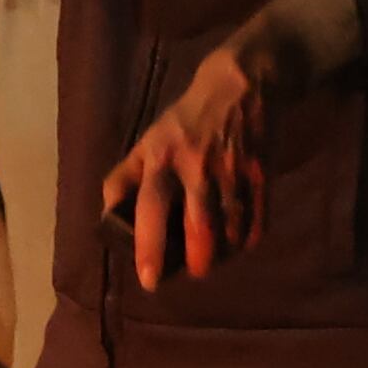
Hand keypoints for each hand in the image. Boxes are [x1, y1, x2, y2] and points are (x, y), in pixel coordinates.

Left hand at [100, 43, 270, 289]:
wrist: (240, 88)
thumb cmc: (184, 122)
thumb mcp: (146, 142)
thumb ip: (124, 179)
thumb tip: (105, 219)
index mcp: (161, 159)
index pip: (151, 207)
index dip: (148, 246)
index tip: (148, 279)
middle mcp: (197, 167)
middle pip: (200, 226)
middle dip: (197, 261)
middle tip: (193, 273)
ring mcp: (233, 171)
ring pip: (230, 229)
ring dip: (223, 255)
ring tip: (213, 261)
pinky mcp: (261, 173)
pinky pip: (258, 220)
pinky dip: (247, 240)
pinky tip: (237, 244)